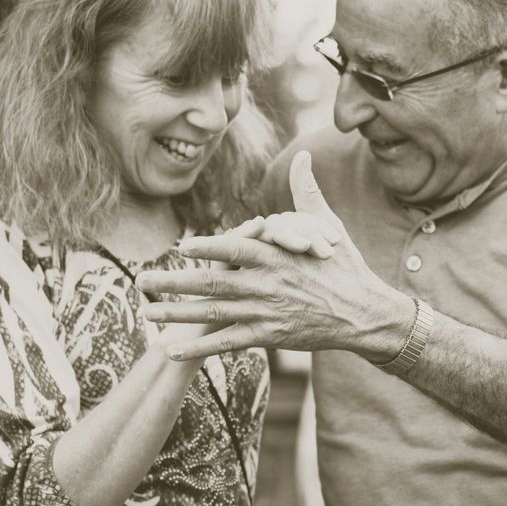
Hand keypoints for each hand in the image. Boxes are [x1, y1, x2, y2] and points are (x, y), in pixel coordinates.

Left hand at [137, 152, 402, 360]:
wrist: (365, 314)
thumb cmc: (344, 267)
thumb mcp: (328, 226)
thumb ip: (306, 193)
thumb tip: (303, 156)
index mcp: (277, 256)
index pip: (237, 249)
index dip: (208, 248)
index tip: (180, 246)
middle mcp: (267, 284)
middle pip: (213, 282)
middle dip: (173, 282)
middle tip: (141, 280)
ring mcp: (266, 312)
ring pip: (213, 313)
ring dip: (177, 314)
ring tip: (147, 313)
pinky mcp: (270, 336)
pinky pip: (228, 341)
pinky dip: (200, 346)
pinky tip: (172, 348)